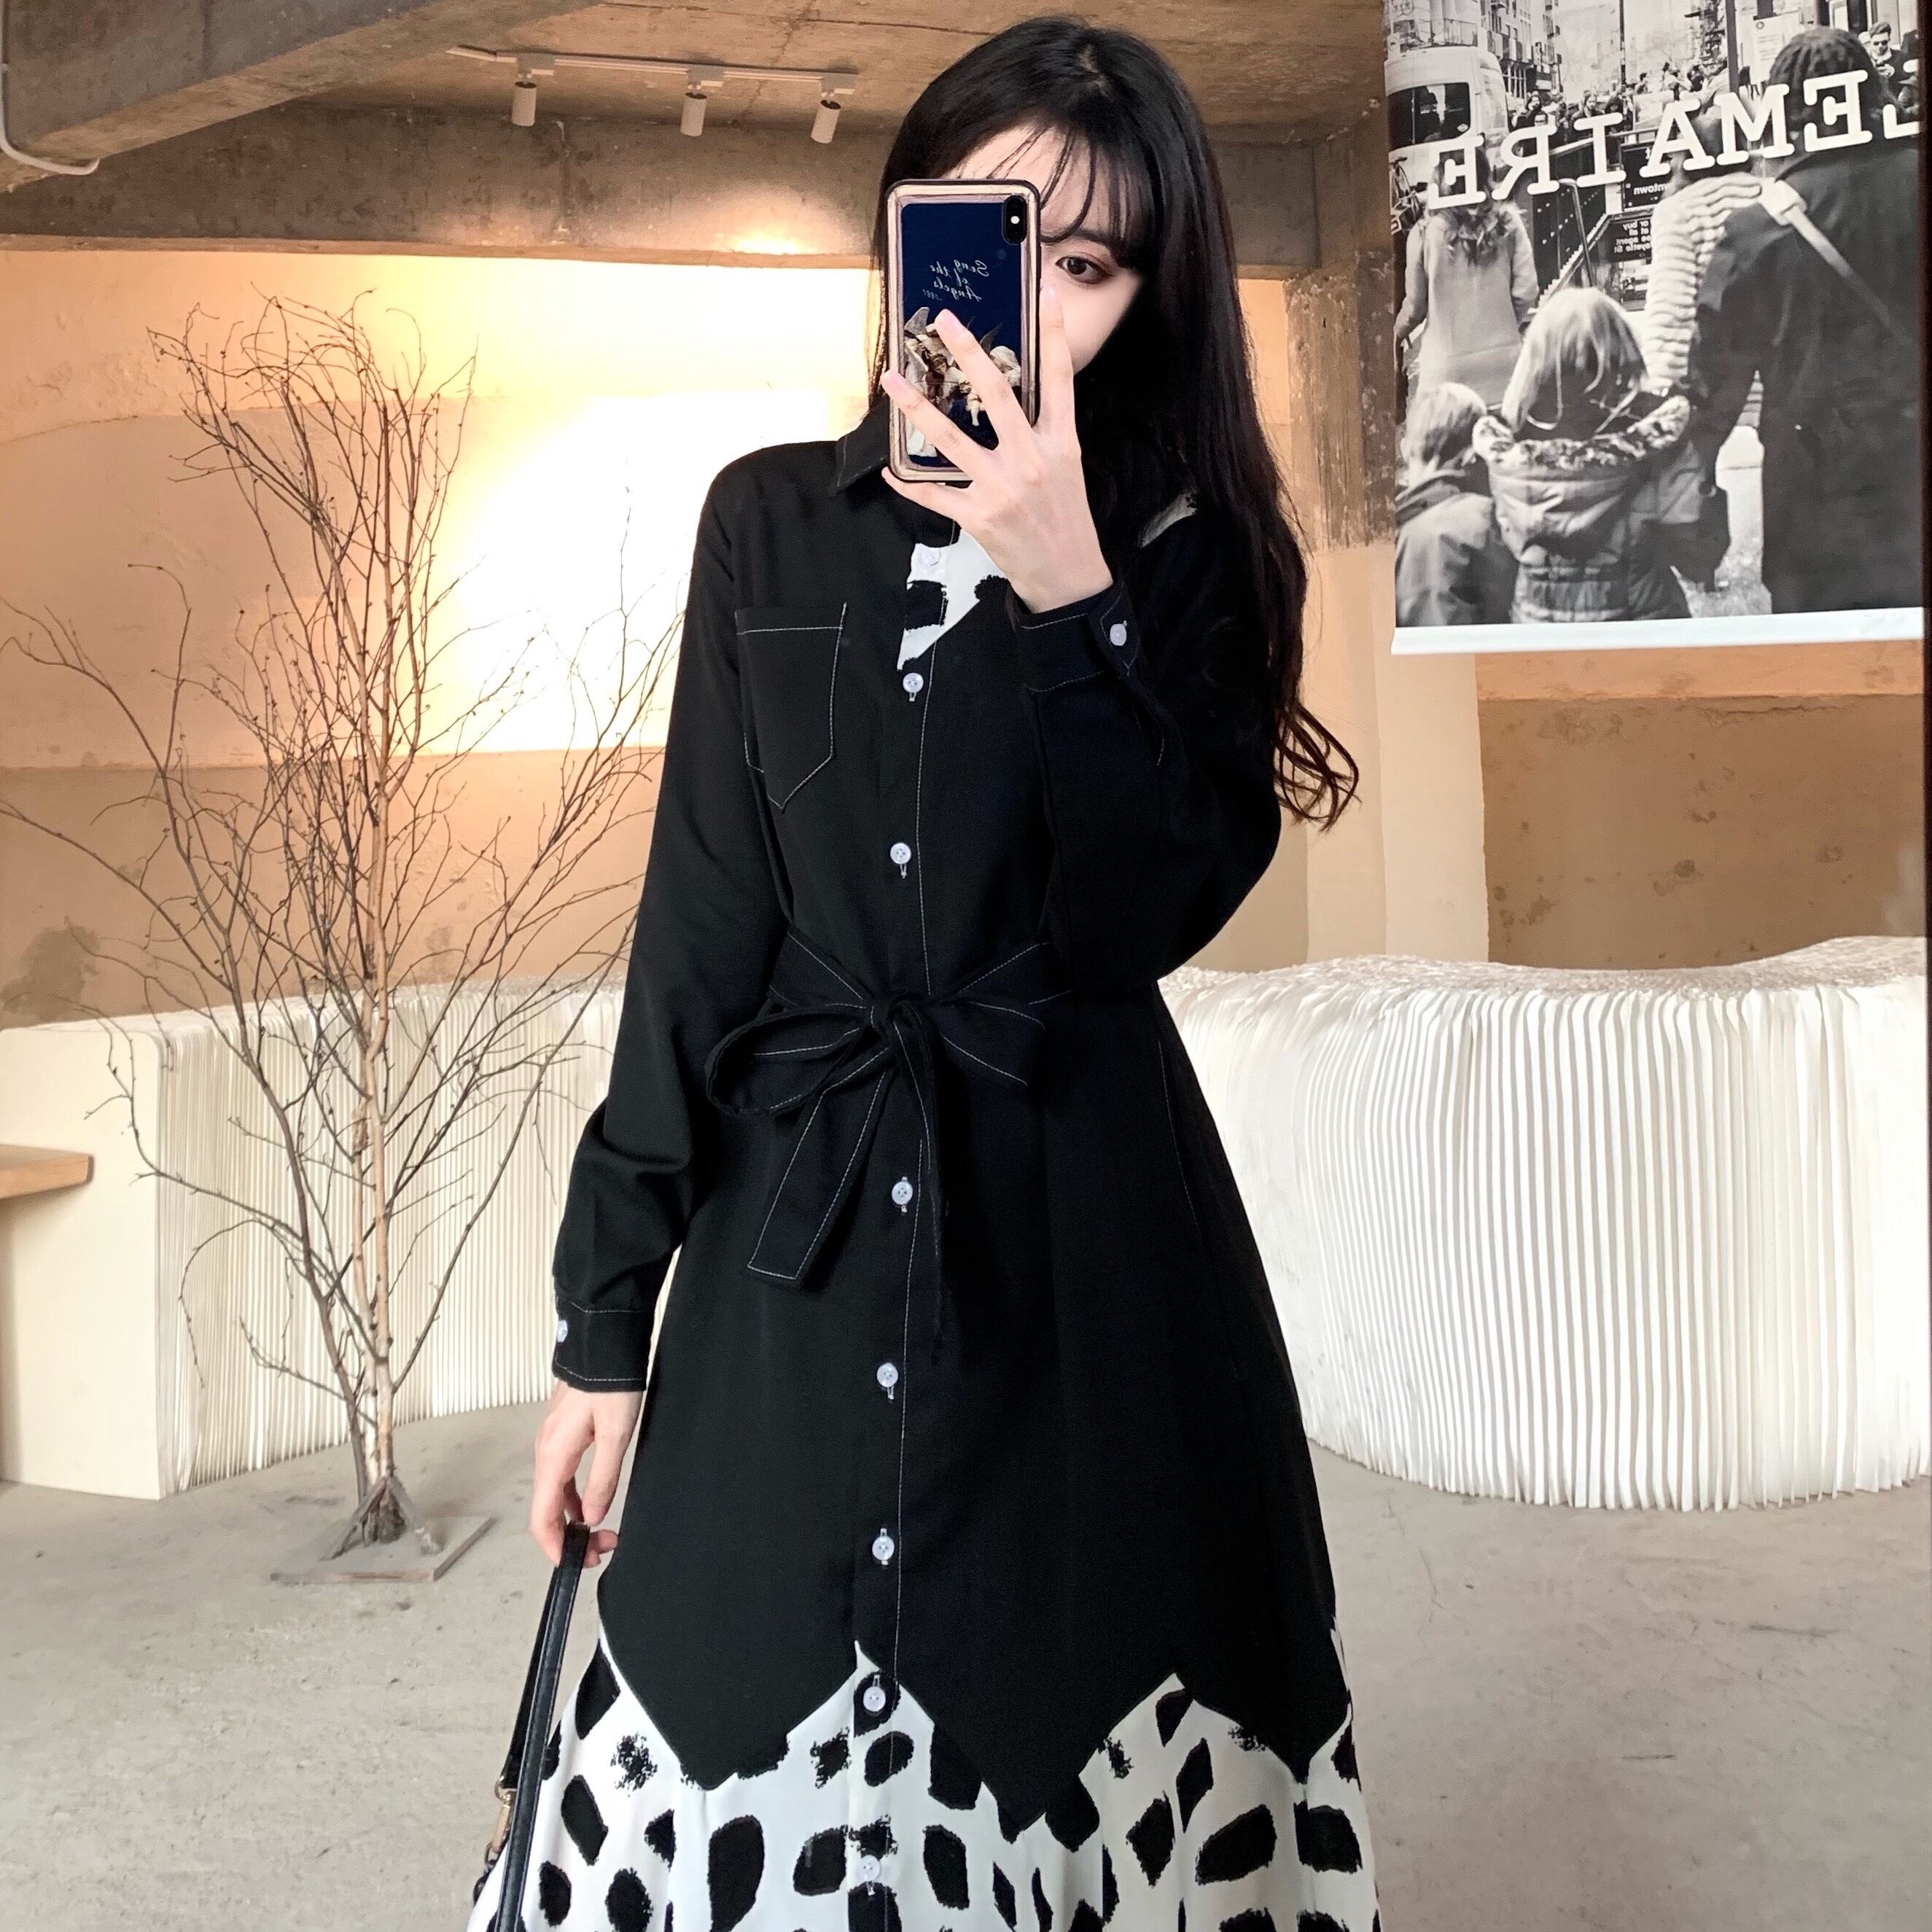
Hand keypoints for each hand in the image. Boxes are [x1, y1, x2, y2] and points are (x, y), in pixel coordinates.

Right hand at [530, 1379, 642, 1568]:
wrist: (602, 1344)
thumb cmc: (610, 1384)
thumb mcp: (615, 1435)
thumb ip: (602, 1479)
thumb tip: (591, 1516)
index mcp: (553, 1457)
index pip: (542, 1518)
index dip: (556, 1548)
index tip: (577, 1564)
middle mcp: (545, 1452)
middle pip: (547, 1510)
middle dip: (570, 1537)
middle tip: (604, 1547)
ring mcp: (551, 1442)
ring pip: (554, 1494)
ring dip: (574, 1518)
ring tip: (602, 1530)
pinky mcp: (562, 1433)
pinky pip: (561, 1476)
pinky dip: (573, 1497)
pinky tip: (591, 1501)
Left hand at [878, 281, 1113, 614]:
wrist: (1067, 575)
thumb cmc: (1065, 519)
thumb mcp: (1067, 466)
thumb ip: (1044, 430)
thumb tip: (1010, 398)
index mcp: (1060, 442)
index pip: (1060, 378)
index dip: (1055, 334)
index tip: (1044, 294)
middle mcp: (1031, 459)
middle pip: (997, 394)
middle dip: (968, 353)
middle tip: (944, 320)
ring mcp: (1003, 487)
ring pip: (952, 438)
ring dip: (917, 407)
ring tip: (892, 381)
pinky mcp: (980, 515)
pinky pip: (934, 493)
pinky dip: (909, 483)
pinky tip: (891, 470)